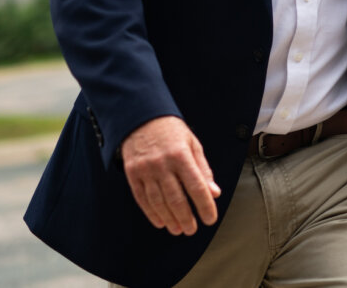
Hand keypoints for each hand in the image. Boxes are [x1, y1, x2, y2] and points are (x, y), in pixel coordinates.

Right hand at [120, 116, 221, 235]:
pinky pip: (142, 198)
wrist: (141, 117)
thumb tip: (214, 192)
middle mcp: (163, 164)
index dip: (205, 206)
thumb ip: (203, 169)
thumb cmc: (170, 130)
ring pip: (158, 202)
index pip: (197, 187)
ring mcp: (146, 169)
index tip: (210, 219)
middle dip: (186, 218)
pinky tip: (160, 221)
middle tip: (192, 230)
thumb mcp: (192, 144)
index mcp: (181, 155)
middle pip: (176, 199)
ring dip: (169, 219)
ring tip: (178, 229)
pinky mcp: (132, 173)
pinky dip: (151, 213)